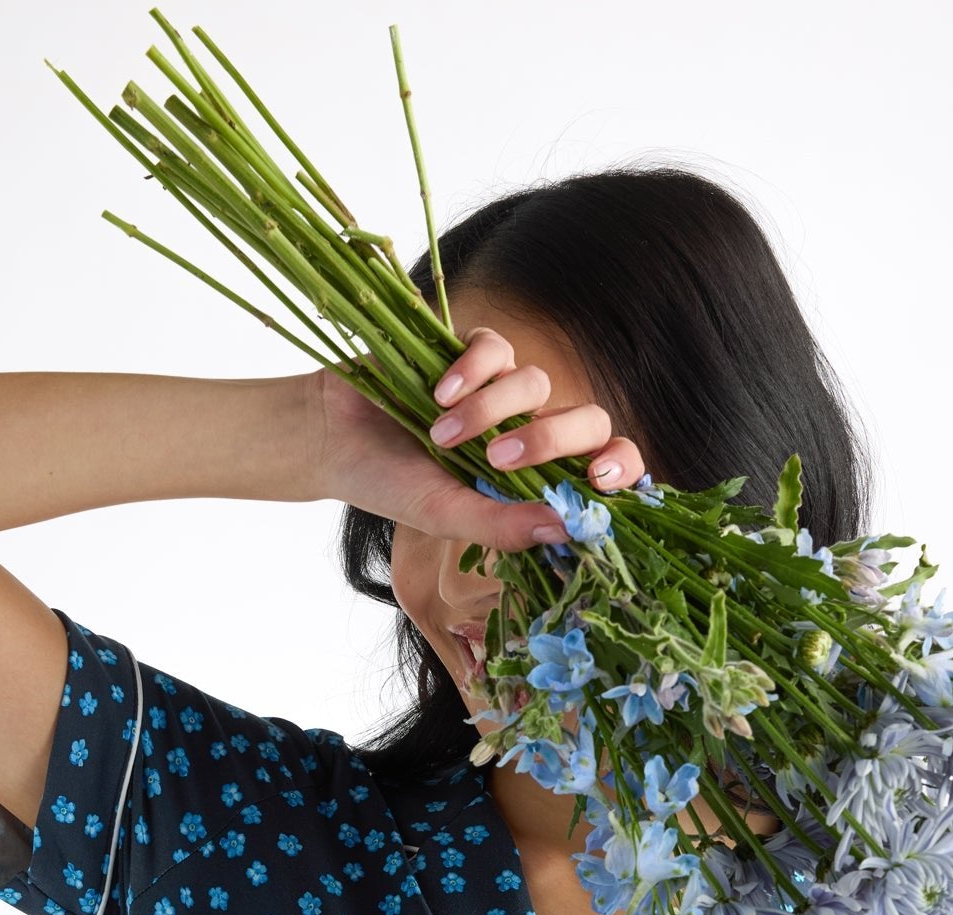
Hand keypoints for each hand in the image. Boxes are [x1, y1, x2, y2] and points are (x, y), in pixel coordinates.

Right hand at [300, 326, 646, 552]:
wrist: (332, 440)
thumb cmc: (391, 486)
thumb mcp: (447, 516)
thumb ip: (503, 526)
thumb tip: (568, 529)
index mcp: (536, 479)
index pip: (603, 467)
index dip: (620, 468)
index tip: (598, 480)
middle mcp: (530, 431)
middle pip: (586, 418)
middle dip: (550, 436)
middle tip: (499, 458)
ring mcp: (504, 389)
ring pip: (535, 381)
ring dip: (488, 410)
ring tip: (439, 435)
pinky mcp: (472, 351)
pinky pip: (495, 347)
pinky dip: (471, 371)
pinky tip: (437, 395)